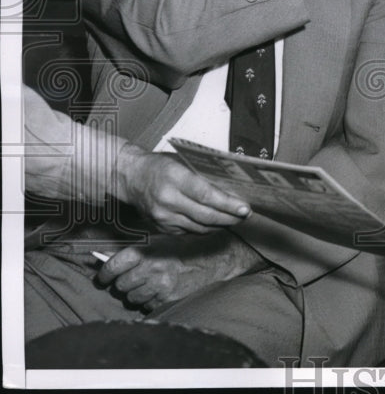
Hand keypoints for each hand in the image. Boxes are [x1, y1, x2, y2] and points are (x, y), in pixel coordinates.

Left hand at [96, 230, 264, 311]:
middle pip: (120, 286)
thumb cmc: (186, 248)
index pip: (112, 267)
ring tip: (150, 284)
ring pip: (132, 298)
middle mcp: (150, 268)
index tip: (103, 276)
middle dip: (124, 284)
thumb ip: (135, 251)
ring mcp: (159, 286)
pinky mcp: (168, 299)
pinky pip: (147, 306)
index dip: (105, 273)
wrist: (216, 259)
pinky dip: (150, 301)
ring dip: (137, 294)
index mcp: (146, 251)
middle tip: (133, 278)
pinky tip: (161, 290)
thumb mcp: (160, 242)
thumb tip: (104, 259)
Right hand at [113, 144, 250, 233]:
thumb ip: (204, 174)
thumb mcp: (182, 161)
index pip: (206, 195)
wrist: (130, 176)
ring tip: (235, 219)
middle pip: (205, 215)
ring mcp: (163, 217)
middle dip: (230, 217)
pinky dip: (205, 228)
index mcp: (174, 178)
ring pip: (199, 227)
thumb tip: (232, 186)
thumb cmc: (160, 165)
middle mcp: (167, 200)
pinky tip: (216, 223)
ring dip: (220, 225)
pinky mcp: (161, 228)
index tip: (245, 208)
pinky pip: (189, 232)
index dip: (228, 204)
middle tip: (246, 215)